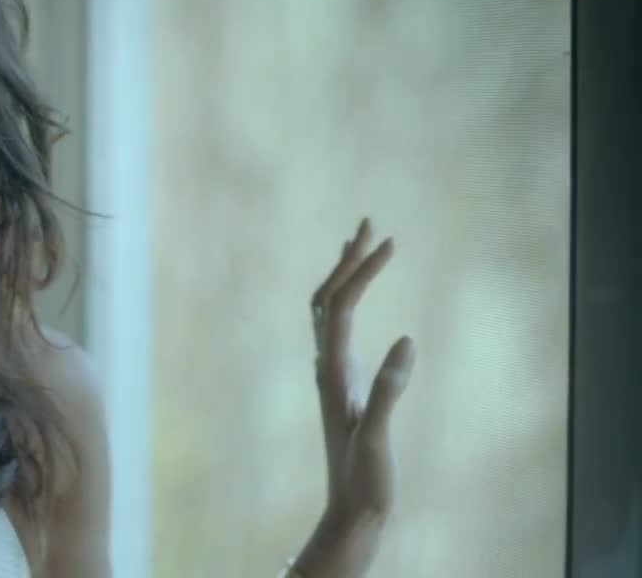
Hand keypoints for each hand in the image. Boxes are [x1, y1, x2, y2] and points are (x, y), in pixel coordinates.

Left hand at [293, 218, 416, 577]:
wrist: (349, 512)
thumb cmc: (364, 480)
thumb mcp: (378, 437)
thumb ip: (389, 390)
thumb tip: (407, 340)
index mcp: (334, 372)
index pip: (343, 306)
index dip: (363, 271)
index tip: (389, 241)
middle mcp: (327, 366)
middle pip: (327, 299)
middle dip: (347, 259)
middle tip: (369, 223)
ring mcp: (331, 375)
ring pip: (327, 312)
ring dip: (342, 275)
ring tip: (359, 245)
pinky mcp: (341, 386)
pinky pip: (336, 331)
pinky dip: (345, 302)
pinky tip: (354, 301)